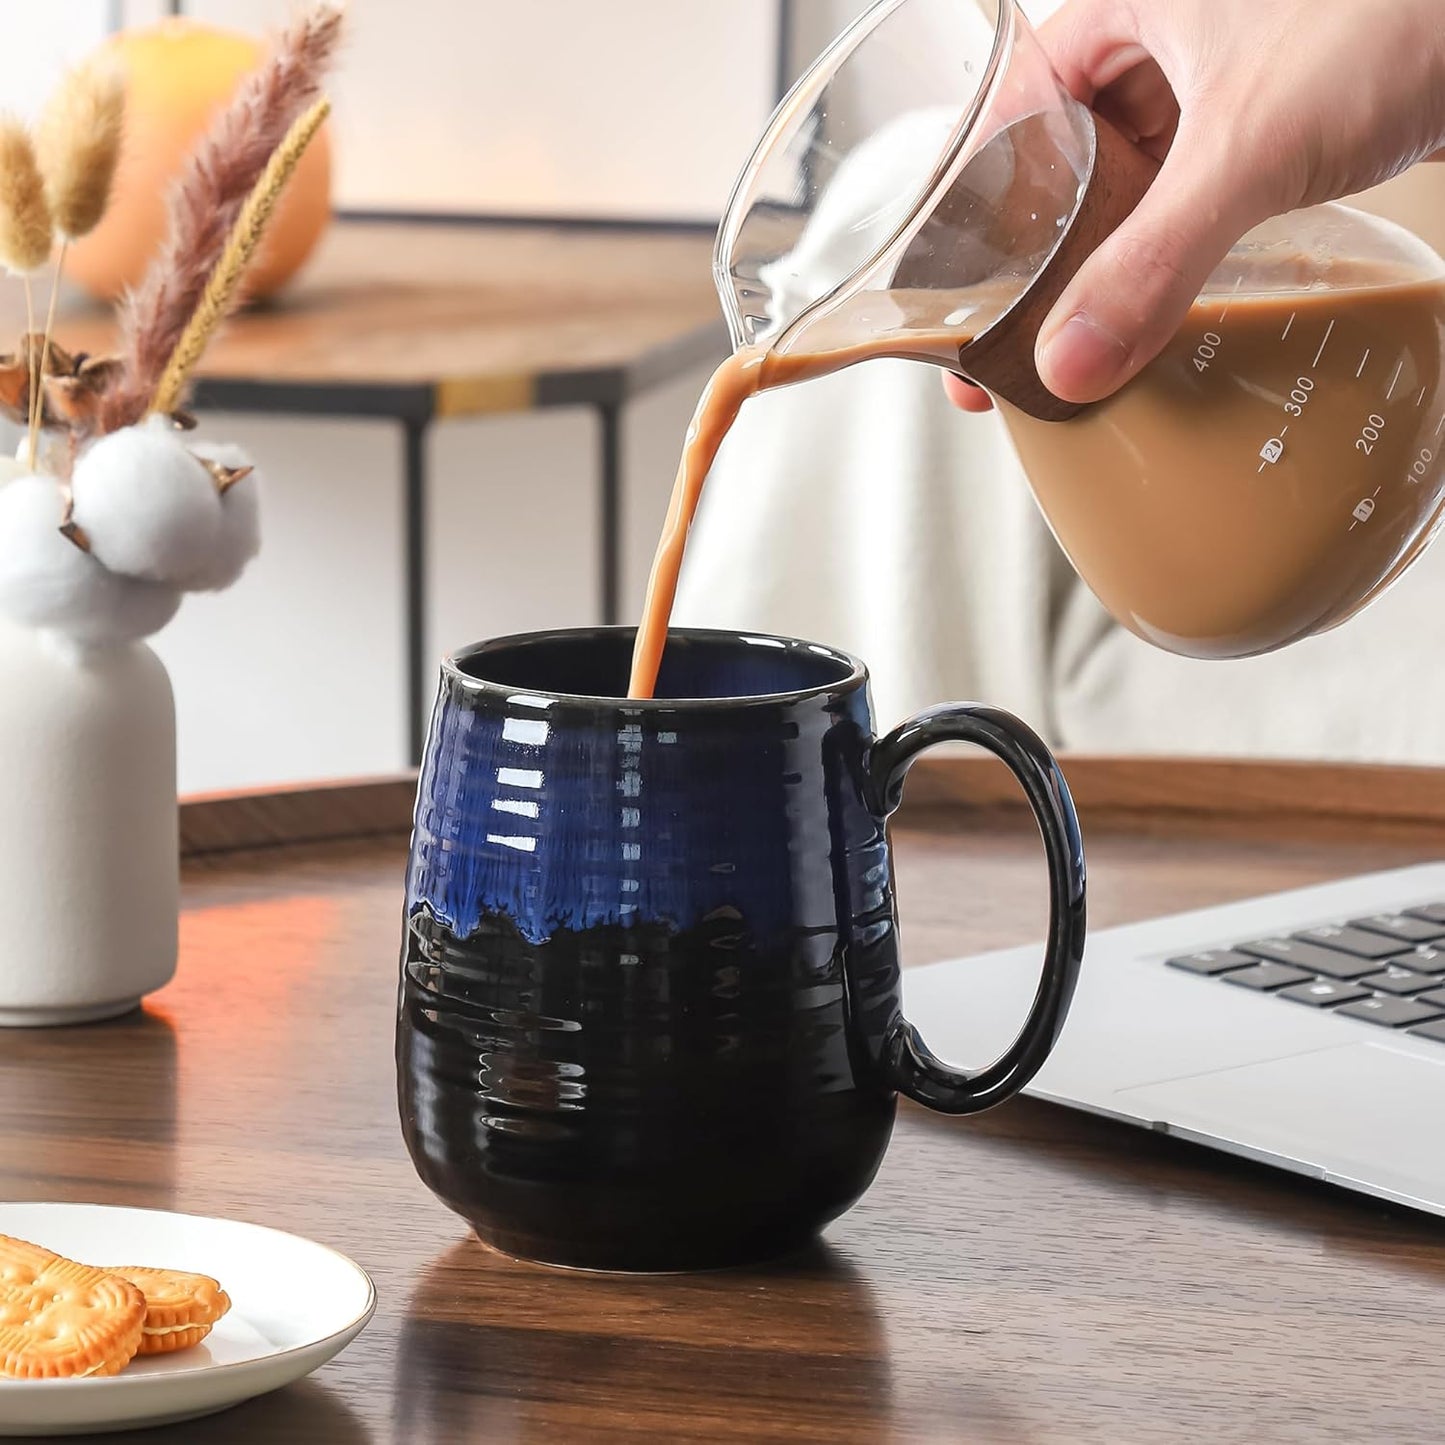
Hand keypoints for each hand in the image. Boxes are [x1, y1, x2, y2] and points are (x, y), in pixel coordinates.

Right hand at [947, 0, 1444, 411]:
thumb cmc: (1402, 7)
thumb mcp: (1252, 144)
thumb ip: (1154, 260)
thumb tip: (1073, 363)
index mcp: (1129, 3)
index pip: (1013, 115)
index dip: (979, 213)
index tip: (959, 299)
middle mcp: (1168, 34)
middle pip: (1067, 163)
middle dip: (1040, 255)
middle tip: (1011, 342)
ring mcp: (1226, 78)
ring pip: (1133, 184)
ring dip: (1108, 261)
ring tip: (1078, 338)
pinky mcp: (1281, 117)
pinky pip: (1197, 195)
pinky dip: (1175, 249)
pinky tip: (1164, 301)